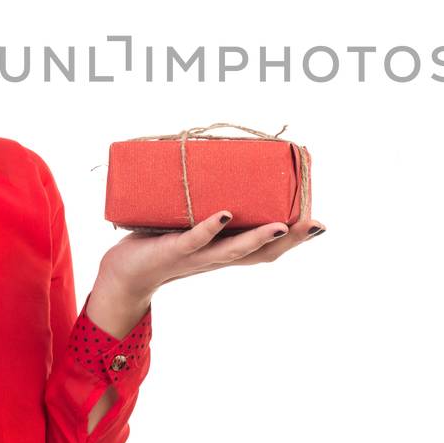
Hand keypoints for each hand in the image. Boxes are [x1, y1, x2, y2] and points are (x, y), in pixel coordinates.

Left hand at [97, 211, 327, 299]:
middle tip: (315, 224)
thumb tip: (223, 168)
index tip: (319, 225)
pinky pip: (194, 239)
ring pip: (233, 251)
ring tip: (280, 225)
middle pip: (260, 254)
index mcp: (225, 252)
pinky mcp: (172, 249)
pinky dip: (210, 227)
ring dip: (258, 238)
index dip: (295, 240)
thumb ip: (209, 204)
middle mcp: (216, 258)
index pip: (267, 250)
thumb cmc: (160, 242)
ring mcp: (196, 256)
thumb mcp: (192, 224)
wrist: (124, 274)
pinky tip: (224, 214)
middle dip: (290, 240)